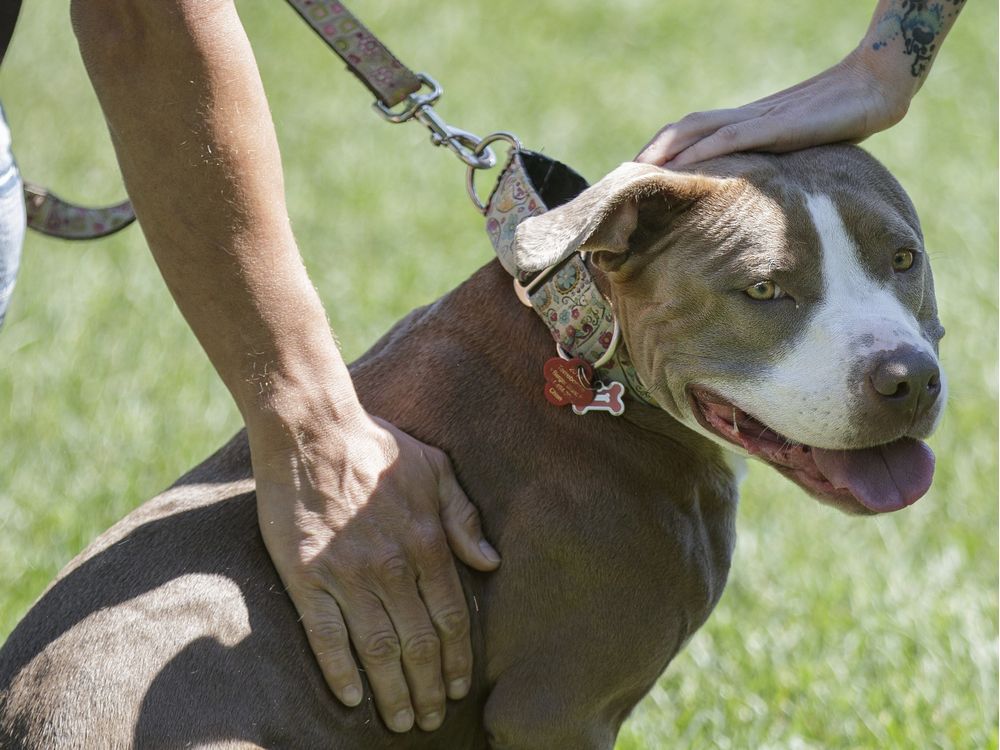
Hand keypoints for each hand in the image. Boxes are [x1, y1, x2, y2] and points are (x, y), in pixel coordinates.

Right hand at [250, 405, 499, 733]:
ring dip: (393, 691)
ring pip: (378, 649)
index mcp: (426, 542)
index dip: (457, 658)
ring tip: (402, 720)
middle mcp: (392, 566)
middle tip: (432, 719)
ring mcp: (348, 574)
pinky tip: (352, 697)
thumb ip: (463, 518)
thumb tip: (490, 563)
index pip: (451, 616)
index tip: (459, 686)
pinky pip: (326, 635)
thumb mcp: (436, 469)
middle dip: (429, 687)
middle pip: (418, 642)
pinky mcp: (307, 576)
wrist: (313, 429)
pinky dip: (340, 671)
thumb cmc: (377, 445)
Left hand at [636, 48, 911, 166]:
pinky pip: (733, 137)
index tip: (639, 175)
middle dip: (653, 151)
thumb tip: (765, 197)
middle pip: (685, 129)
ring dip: (667, 150)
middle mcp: (746, 118)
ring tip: (640, 171)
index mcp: (748, 122)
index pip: (694, 133)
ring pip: (699, 130)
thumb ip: (779, 165)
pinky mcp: (779, 126)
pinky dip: (704, 151)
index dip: (665, 150)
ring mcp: (760, 119)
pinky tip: (685, 165)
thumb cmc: (845, 117)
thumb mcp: (803, 148)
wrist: (880, 84)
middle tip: (623, 177)